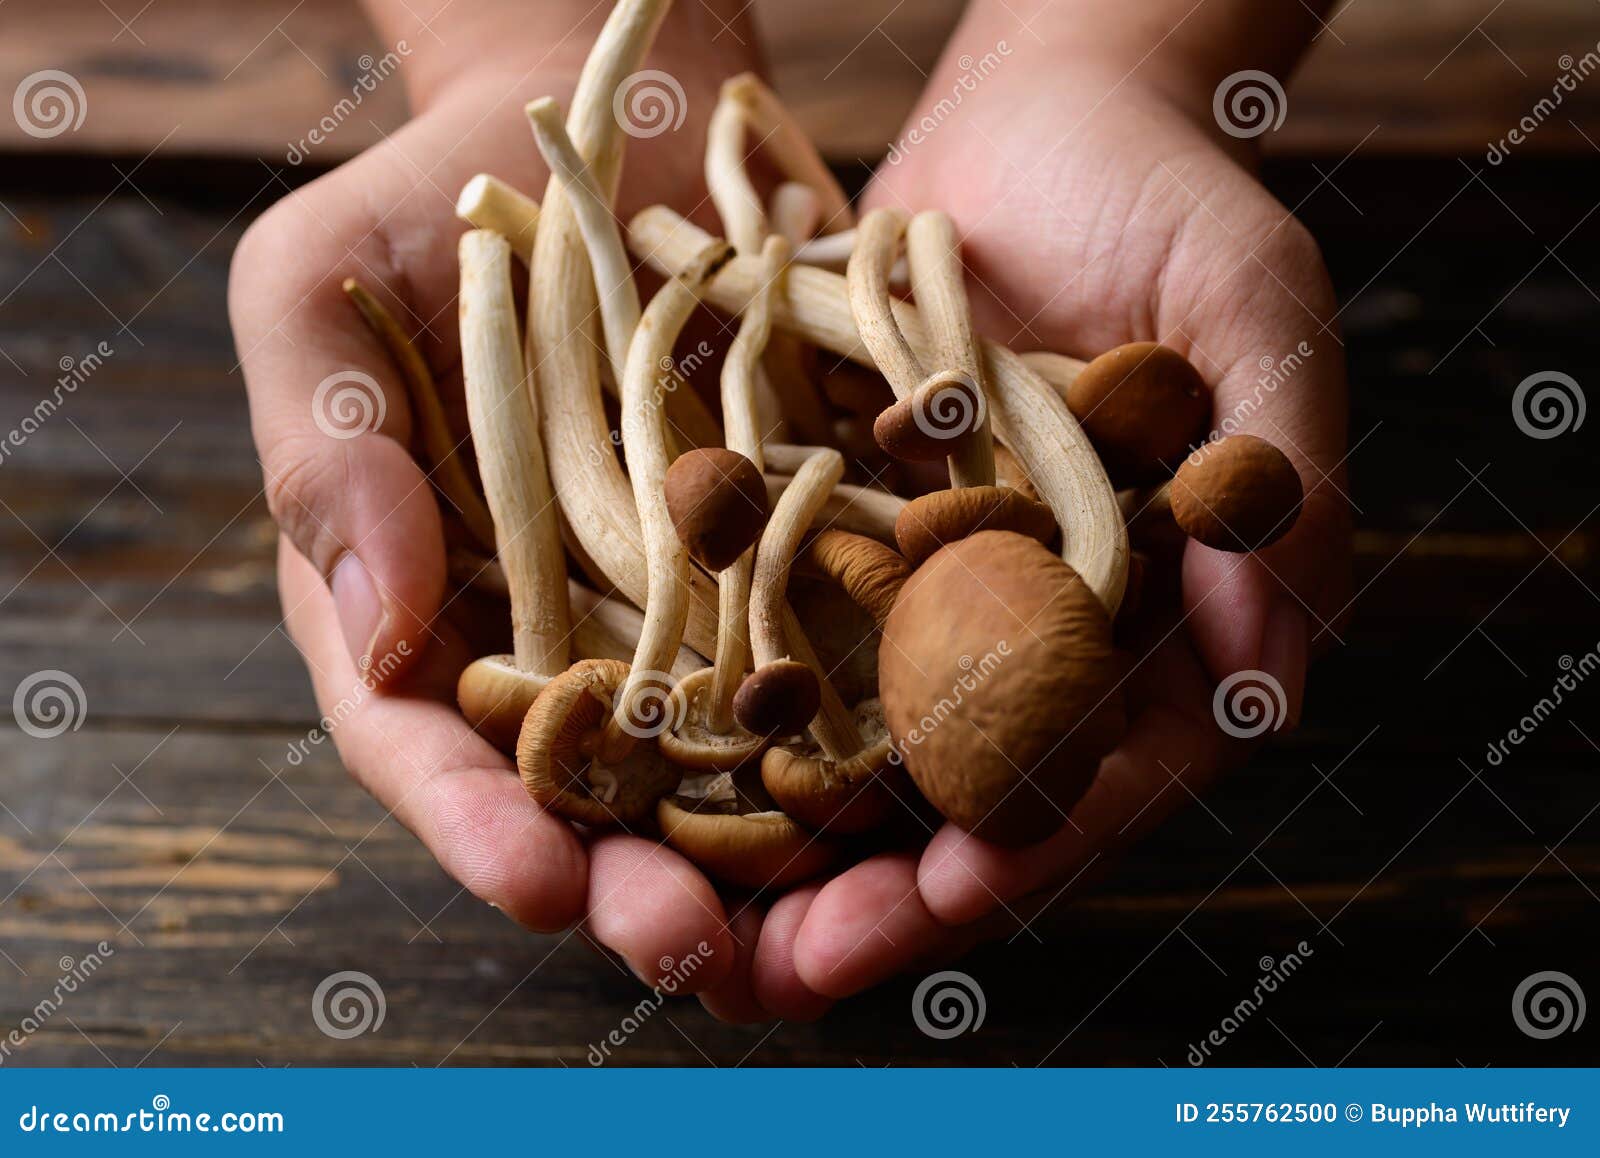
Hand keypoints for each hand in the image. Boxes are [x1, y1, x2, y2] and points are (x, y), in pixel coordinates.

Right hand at [229, 2, 774, 1009]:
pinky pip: (821, 648)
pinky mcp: (779, 552)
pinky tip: (916, 772)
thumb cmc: (422, 203)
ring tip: (825, 920)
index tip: (536, 880)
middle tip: (694, 949)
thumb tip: (376, 638)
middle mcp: (550, 629)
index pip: (427, 742)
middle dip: (637, 880)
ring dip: (768, 848)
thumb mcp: (318, 298)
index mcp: (416, 602)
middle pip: (586, 789)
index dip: (477, 823)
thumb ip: (323, 458)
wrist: (596, 126)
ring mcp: (671, 601)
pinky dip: (861, 717)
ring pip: (717, 757)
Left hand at [741, 18, 1350, 1014]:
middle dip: (874, 886)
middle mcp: (1027, 628)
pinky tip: (644, 757)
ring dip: (771, 836)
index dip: (1030, 842)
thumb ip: (1274, 493)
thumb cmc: (1171, 201)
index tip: (950, 901)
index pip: (1099, 763)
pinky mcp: (833, 534)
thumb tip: (1275, 689)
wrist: (1033, 114)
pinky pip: (771, 632)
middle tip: (779, 972)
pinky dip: (717, 700)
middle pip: (950, 791)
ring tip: (687, 912)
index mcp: (1149, 617)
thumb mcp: (1253, 320)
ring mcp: (922, 589)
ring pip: (845, 742)